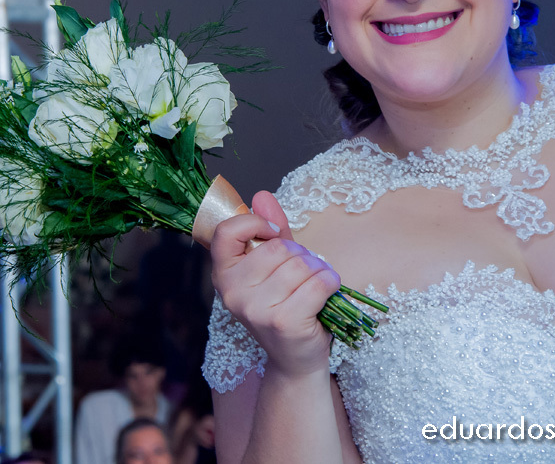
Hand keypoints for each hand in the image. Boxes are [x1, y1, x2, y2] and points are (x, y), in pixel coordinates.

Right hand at [210, 190, 340, 377]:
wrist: (295, 359)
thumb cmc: (286, 305)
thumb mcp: (275, 266)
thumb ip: (269, 231)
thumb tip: (261, 195)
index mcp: (223, 274)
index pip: (226, 231)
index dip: (255, 224)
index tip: (274, 234)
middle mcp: (233, 292)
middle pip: (278, 248)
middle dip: (301, 256)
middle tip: (301, 276)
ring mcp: (256, 309)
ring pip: (301, 265)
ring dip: (319, 270)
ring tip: (314, 287)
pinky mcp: (284, 322)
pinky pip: (318, 283)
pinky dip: (331, 283)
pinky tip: (326, 295)